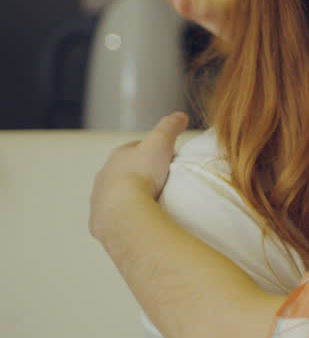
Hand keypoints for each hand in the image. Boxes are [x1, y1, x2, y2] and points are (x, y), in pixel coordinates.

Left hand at [89, 111, 188, 242]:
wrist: (123, 212)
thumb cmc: (141, 174)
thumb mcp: (161, 141)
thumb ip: (170, 126)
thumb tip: (180, 115)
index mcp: (117, 156)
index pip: (133, 148)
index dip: (149, 149)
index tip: (164, 155)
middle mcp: (103, 177)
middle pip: (123, 172)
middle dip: (138, 174)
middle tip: (160, 179)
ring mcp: (99, 201)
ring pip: (116, 195)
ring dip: (131, 197)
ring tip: (152, 202)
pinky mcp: (101, 223)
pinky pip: (116, 218)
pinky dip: (127, 217)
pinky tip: (141, 220)